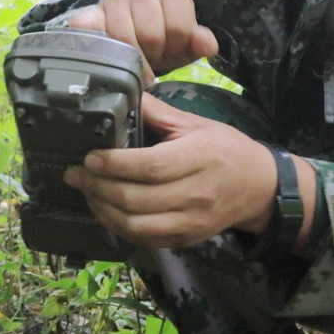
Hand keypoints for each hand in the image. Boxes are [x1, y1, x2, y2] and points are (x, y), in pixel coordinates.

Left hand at [63, 93, 275, 248]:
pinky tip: (105, 211)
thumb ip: (158, 112)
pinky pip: (145, 239)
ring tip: (86, 193)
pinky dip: (119, 227)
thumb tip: (122, 94)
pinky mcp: (186, 240)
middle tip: (73, 175)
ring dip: (103, 210)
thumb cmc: (224, 149)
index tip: (88, 158)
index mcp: (198, 158)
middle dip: (97, 188)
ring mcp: (190, 222)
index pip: (150, 166)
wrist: (259, 188)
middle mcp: (195, 194)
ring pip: (136, 225)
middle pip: (137, 199)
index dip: (114, 164)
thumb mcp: (196, 123)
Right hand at [67, 0, 218, 81]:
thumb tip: (206, 44)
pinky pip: (88, 28)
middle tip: (151, 59)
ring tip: (135, 58)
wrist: (129, 34)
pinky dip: (93, 42)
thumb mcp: (185, 44)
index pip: (178, 29)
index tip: (169, 53)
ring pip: (123, 37)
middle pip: (151, 35)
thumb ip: (200, 44)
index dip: (174, 49)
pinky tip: (103, 52)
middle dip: (152, 56)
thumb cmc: (162, 38)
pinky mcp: (90, 12)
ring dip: (130, 57)